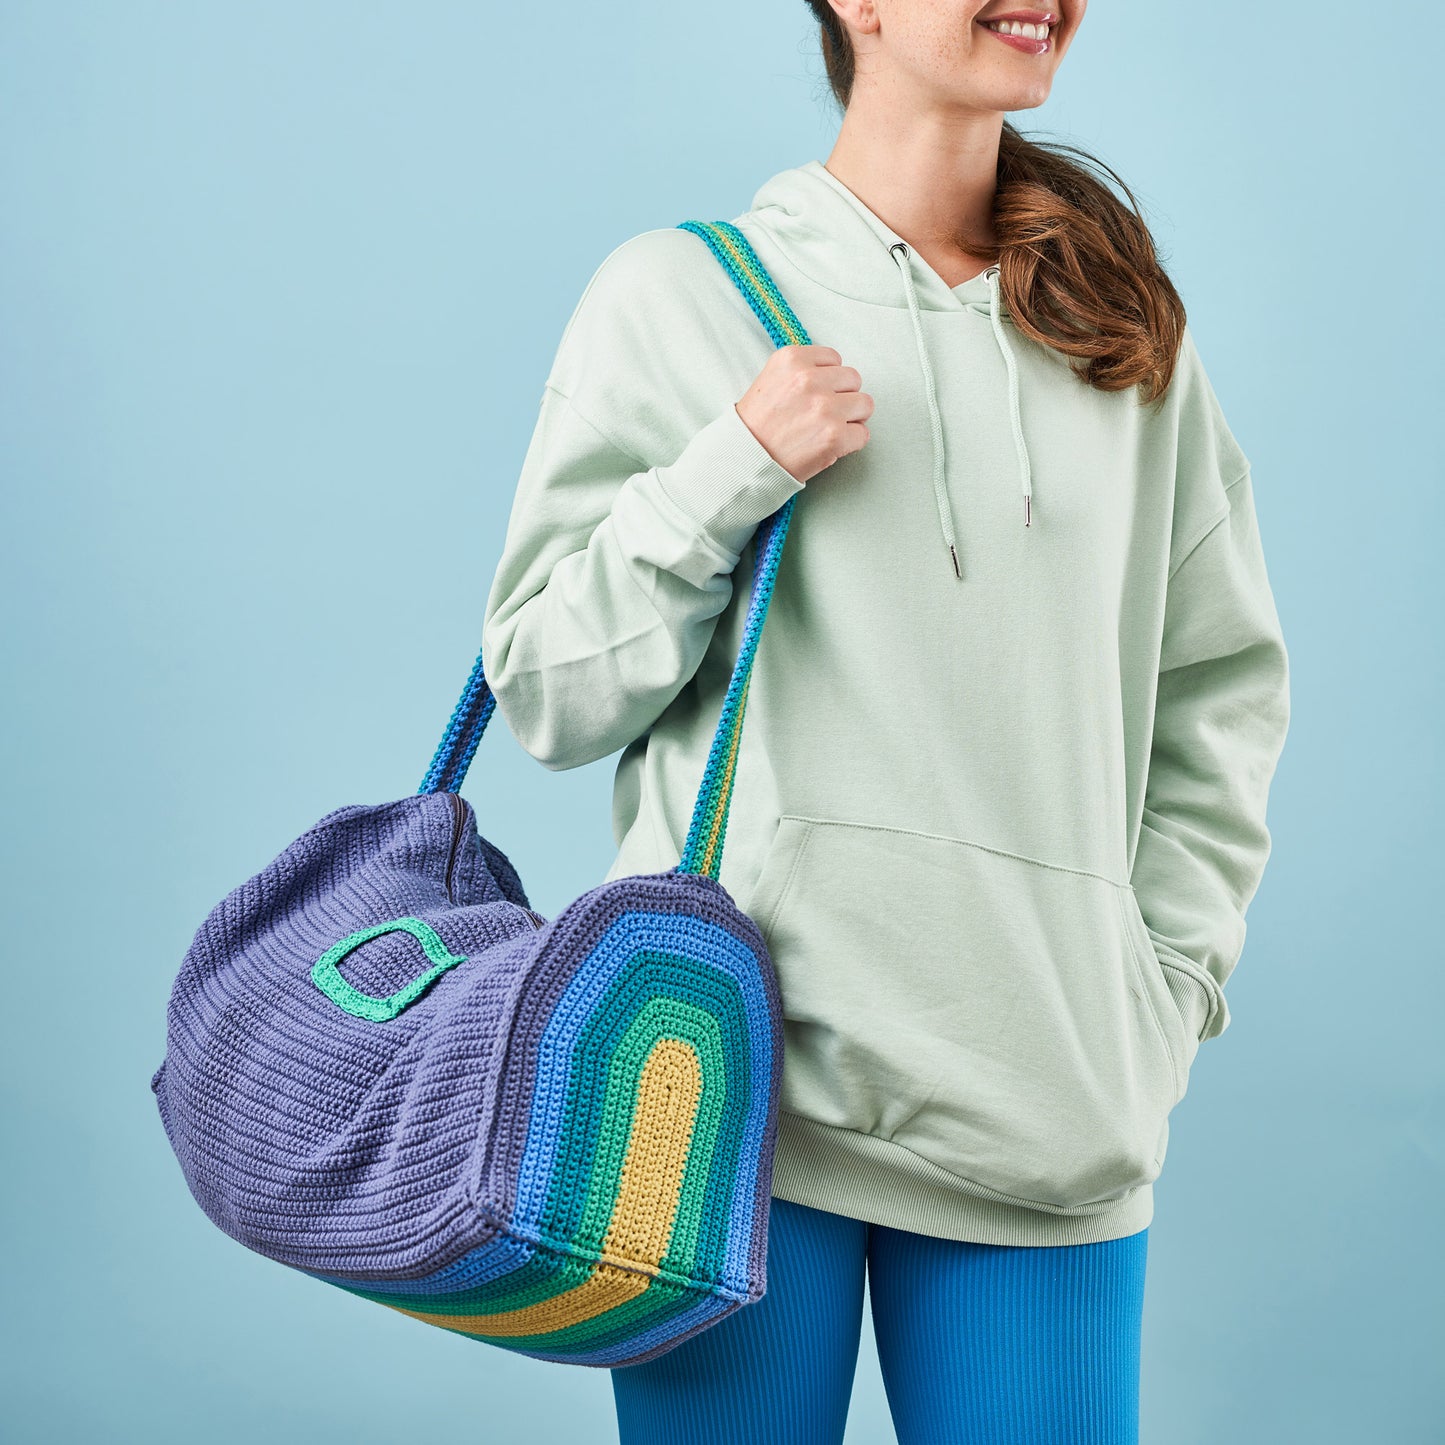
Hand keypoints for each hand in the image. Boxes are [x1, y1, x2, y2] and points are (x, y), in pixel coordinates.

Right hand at [734, 344, 873, 484]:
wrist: (744, 459)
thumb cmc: (756, 425)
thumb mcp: (771, 378)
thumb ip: (802, 369)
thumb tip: (834, 374)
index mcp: (792, 359)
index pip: (834, 358)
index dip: (828, 379)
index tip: (817, 394)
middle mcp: (809, 379)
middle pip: (854, 379)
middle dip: (843, 396)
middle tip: (825, 413)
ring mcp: (825, 408)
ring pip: (865, 404)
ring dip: (852, 418)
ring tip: (829, 428)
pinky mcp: (835, 436)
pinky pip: (862, 434)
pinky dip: (851, 442)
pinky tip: (830, 445)